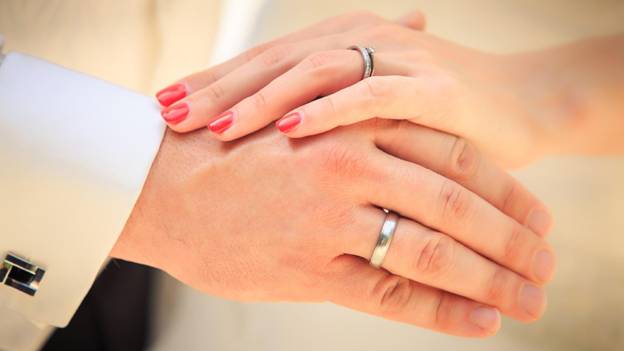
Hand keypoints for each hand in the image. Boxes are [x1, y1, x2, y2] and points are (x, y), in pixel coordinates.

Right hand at [111, 121, 554, 336]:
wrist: (155, 183)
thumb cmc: (227, 144)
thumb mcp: (294, 97)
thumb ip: (363, 78)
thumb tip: (412, 19)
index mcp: (352, 123)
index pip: (454, 155)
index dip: (505, 188)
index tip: (538, 215)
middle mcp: (350, 165)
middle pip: (457, 203)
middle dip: (513, 236)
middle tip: (548, 260)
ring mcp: (331, 219)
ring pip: (434, 250)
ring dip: (493, 277)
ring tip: (531, 299)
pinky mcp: (309, 268)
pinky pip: (391, 293)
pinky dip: (442, 310)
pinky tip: (482, 321)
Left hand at [159, 13, 623, 167]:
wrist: (521, 107)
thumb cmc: (436, 120)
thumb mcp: (371, 116)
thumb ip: (325, 119)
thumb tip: (267, 143)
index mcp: (339, 47)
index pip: (264, 63)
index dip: (214, 83)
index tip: (166, 110)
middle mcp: (360, 41)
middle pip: (275, 62)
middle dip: (221, 90)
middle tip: (169, 118)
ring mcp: (395, 57)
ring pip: (314, 72)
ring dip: (262, 99)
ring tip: (215, 127)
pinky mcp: (430, 83)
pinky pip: (370, 94)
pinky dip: (329, 110)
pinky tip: (290, 129)